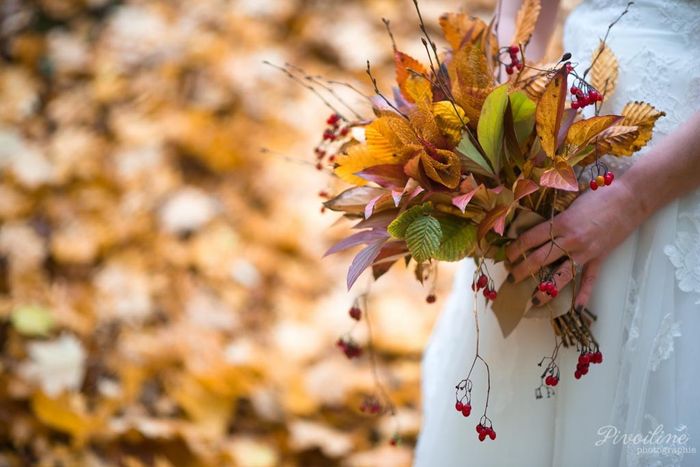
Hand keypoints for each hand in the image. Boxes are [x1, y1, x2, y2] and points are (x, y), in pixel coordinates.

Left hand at [505, 179, 640, 307]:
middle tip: (512, 277)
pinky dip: (584, 294)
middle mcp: (571, 240)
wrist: (630, 198)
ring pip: (562, 275)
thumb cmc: (600, 195)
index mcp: (561, 223)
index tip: (508, 256)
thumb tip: (537, 226)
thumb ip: (555, 217)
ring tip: (534, 299)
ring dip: (546, 289)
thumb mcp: (571, 202)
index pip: (531, 239)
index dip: (516, 249)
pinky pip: (590, 279)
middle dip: (523, 270)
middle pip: (540, 259)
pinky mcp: (600, 258)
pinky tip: (578, 308)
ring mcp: (586, 251)